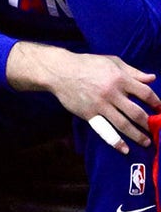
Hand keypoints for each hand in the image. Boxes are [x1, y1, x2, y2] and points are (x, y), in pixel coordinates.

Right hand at [43, 51, 157, 153]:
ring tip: (146, 142)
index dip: (156, 103)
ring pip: (124, 124)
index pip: (145, 93)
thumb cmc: (87, 64)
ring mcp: (100, 105)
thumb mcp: (112, 62)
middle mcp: (112, 93)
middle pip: (137, 113)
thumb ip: (133, 71)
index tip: (160, 110)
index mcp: (120, 78)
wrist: (60, 71)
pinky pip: (104, 130)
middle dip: (149, 123)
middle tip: (155, 129)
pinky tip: (124, 149)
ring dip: (138, 135)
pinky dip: (115, 141)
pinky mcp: (89, 114)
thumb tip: (152, 78)